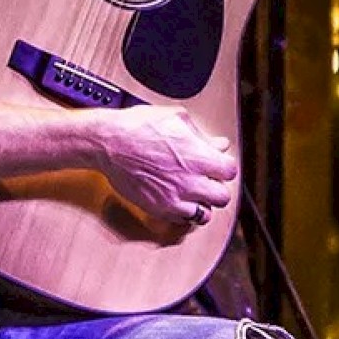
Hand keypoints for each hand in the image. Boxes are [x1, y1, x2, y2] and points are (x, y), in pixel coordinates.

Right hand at [92, 105, 237, 227]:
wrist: (108, 143)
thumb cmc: (137, 127)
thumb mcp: (176, 118)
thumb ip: (201, 135)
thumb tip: (218, 144)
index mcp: (197, 157)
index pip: (230, 172)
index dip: (224, 167)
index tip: (217, 165)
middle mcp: (189, 180)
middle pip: (222, 197)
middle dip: (217, 188)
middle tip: (207, 181)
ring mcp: (173, 197)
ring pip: (204, 215)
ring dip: (202, 204)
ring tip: (194, 194)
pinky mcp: (157, 208)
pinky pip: (182, 221)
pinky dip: (184, 213)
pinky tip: (179, 201)